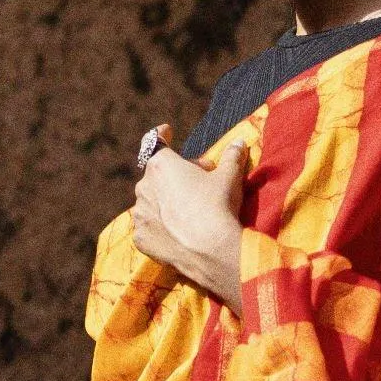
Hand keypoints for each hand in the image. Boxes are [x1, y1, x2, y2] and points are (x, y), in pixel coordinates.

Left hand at [132, 127, 250, 314]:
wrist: (211, 250)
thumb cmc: (218, 205)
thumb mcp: (229, 176)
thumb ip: (231, 156)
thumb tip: (239, 143)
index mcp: (161, 165)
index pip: (155, 141)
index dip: (162, 134)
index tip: (167, 131)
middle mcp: (144, 186)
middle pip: (158, 174)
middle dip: (175, 175)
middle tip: (198, 183)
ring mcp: (140, 214)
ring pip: (152, 201)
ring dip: (165, 201)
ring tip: (189, 211)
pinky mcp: (141, 238)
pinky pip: (150, 227)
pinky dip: (161, 227)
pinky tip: (177, 232)